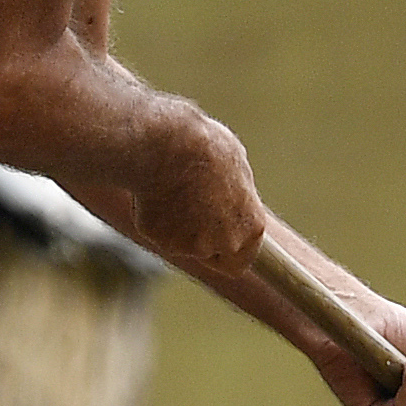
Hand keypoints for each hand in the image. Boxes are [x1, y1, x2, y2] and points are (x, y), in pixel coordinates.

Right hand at [137, 113, 267, 271]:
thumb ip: (234, 194)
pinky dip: (154, 216)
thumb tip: (228, 197)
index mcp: (251, 227)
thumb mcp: (235, 166)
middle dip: (199, 235)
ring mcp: (190, 246)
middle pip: (209, 252)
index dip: (226, 247)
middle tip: (189, 204)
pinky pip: (156, 230)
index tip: (216, 238)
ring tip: (172, 187)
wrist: (169, 145)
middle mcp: (225, 242)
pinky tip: (155, 189)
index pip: (240, 260)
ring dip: (176, 223)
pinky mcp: (159, 239)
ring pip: (180, 240)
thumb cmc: (207, 147)